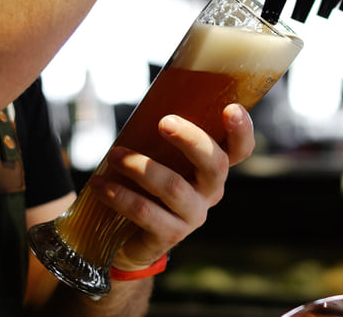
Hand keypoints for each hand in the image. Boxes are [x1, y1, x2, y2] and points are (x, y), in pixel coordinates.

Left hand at [89, 103, 255, 270]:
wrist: (130, 236)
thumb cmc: (146, 184)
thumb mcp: (159, 157)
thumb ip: (161, 136)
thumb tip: (144, 105)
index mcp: (212, 168)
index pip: (240, 149)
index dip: (242, 130)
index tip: (231, 109)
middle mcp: (210, 192)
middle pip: (215, 164)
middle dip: (191, 139)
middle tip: (164, 122)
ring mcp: (192, 215)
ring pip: (173, 187)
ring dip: (139, 166)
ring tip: (113, 155)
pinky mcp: (169, 235)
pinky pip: (145, 212)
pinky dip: (119, 194)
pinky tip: (100, 185)